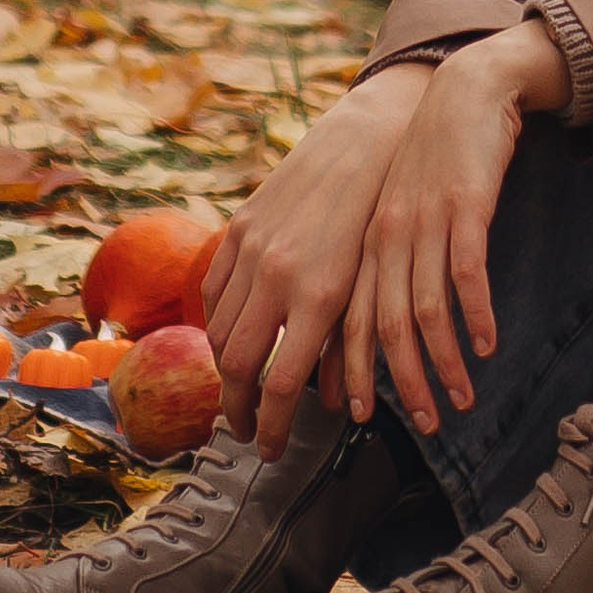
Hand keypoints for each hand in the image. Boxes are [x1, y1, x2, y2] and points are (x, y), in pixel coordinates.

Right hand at [201, 60, 434, 453]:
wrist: (368, 142)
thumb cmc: (379, 221)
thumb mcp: (370, 286)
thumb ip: (346, 345)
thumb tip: (336, 405)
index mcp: (318, 296)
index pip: (279, 386)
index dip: (272, 428)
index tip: (271, 450)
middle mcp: (277, 275)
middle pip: (236, 367)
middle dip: (239, 410)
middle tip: (247, 431)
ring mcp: (251, 250)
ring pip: (219, 332)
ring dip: (224, 373)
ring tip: (237, 392)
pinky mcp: (239, 228)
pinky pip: (212, 292)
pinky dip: (215, 323)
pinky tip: (228, 337)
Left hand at [340, 21, 569, 437]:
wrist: (462, 91)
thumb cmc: (432, 160)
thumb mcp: (397, 211)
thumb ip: (387, 263)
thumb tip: (387, 327)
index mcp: (366, 241)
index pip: (348, 320)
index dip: (351, 371)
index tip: (358, 415)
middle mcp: (387, 236)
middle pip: (385, 326)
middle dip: (400, 384)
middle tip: (423, 424)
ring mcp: (424, 220)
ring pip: (425, 310)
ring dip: (443, 363)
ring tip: (461, 399)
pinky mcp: (464, 205)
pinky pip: (466, 272)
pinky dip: (475, 315)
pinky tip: (487, 345)